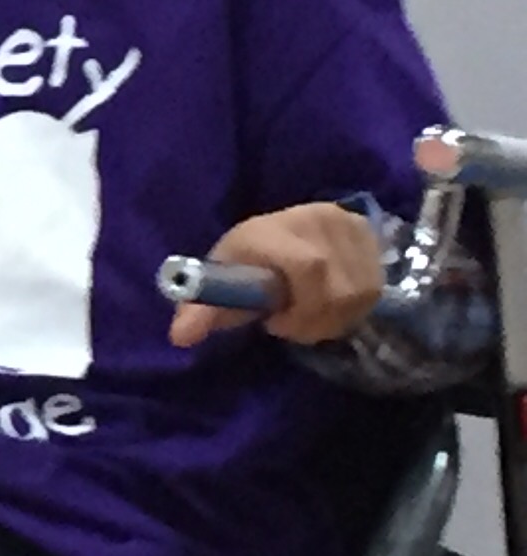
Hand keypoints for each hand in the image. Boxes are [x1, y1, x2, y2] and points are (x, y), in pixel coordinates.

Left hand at [169, 202, 382, 348]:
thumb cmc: (243, 262)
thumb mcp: (219, 283)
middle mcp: (319, 219)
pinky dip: (351, 310)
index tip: (276, 325)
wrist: (277, 232)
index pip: (310, 267)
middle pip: (339, 289)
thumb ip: (202, 309)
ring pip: (361, 293)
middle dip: (314, 319)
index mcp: (273, 227)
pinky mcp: (372, 237)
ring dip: (334, 318)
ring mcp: (351, 226)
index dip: (300, 309)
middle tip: (291, 325)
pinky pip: (374, 290)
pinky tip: (330, 308)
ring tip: (308, 315)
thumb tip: (181, 337)